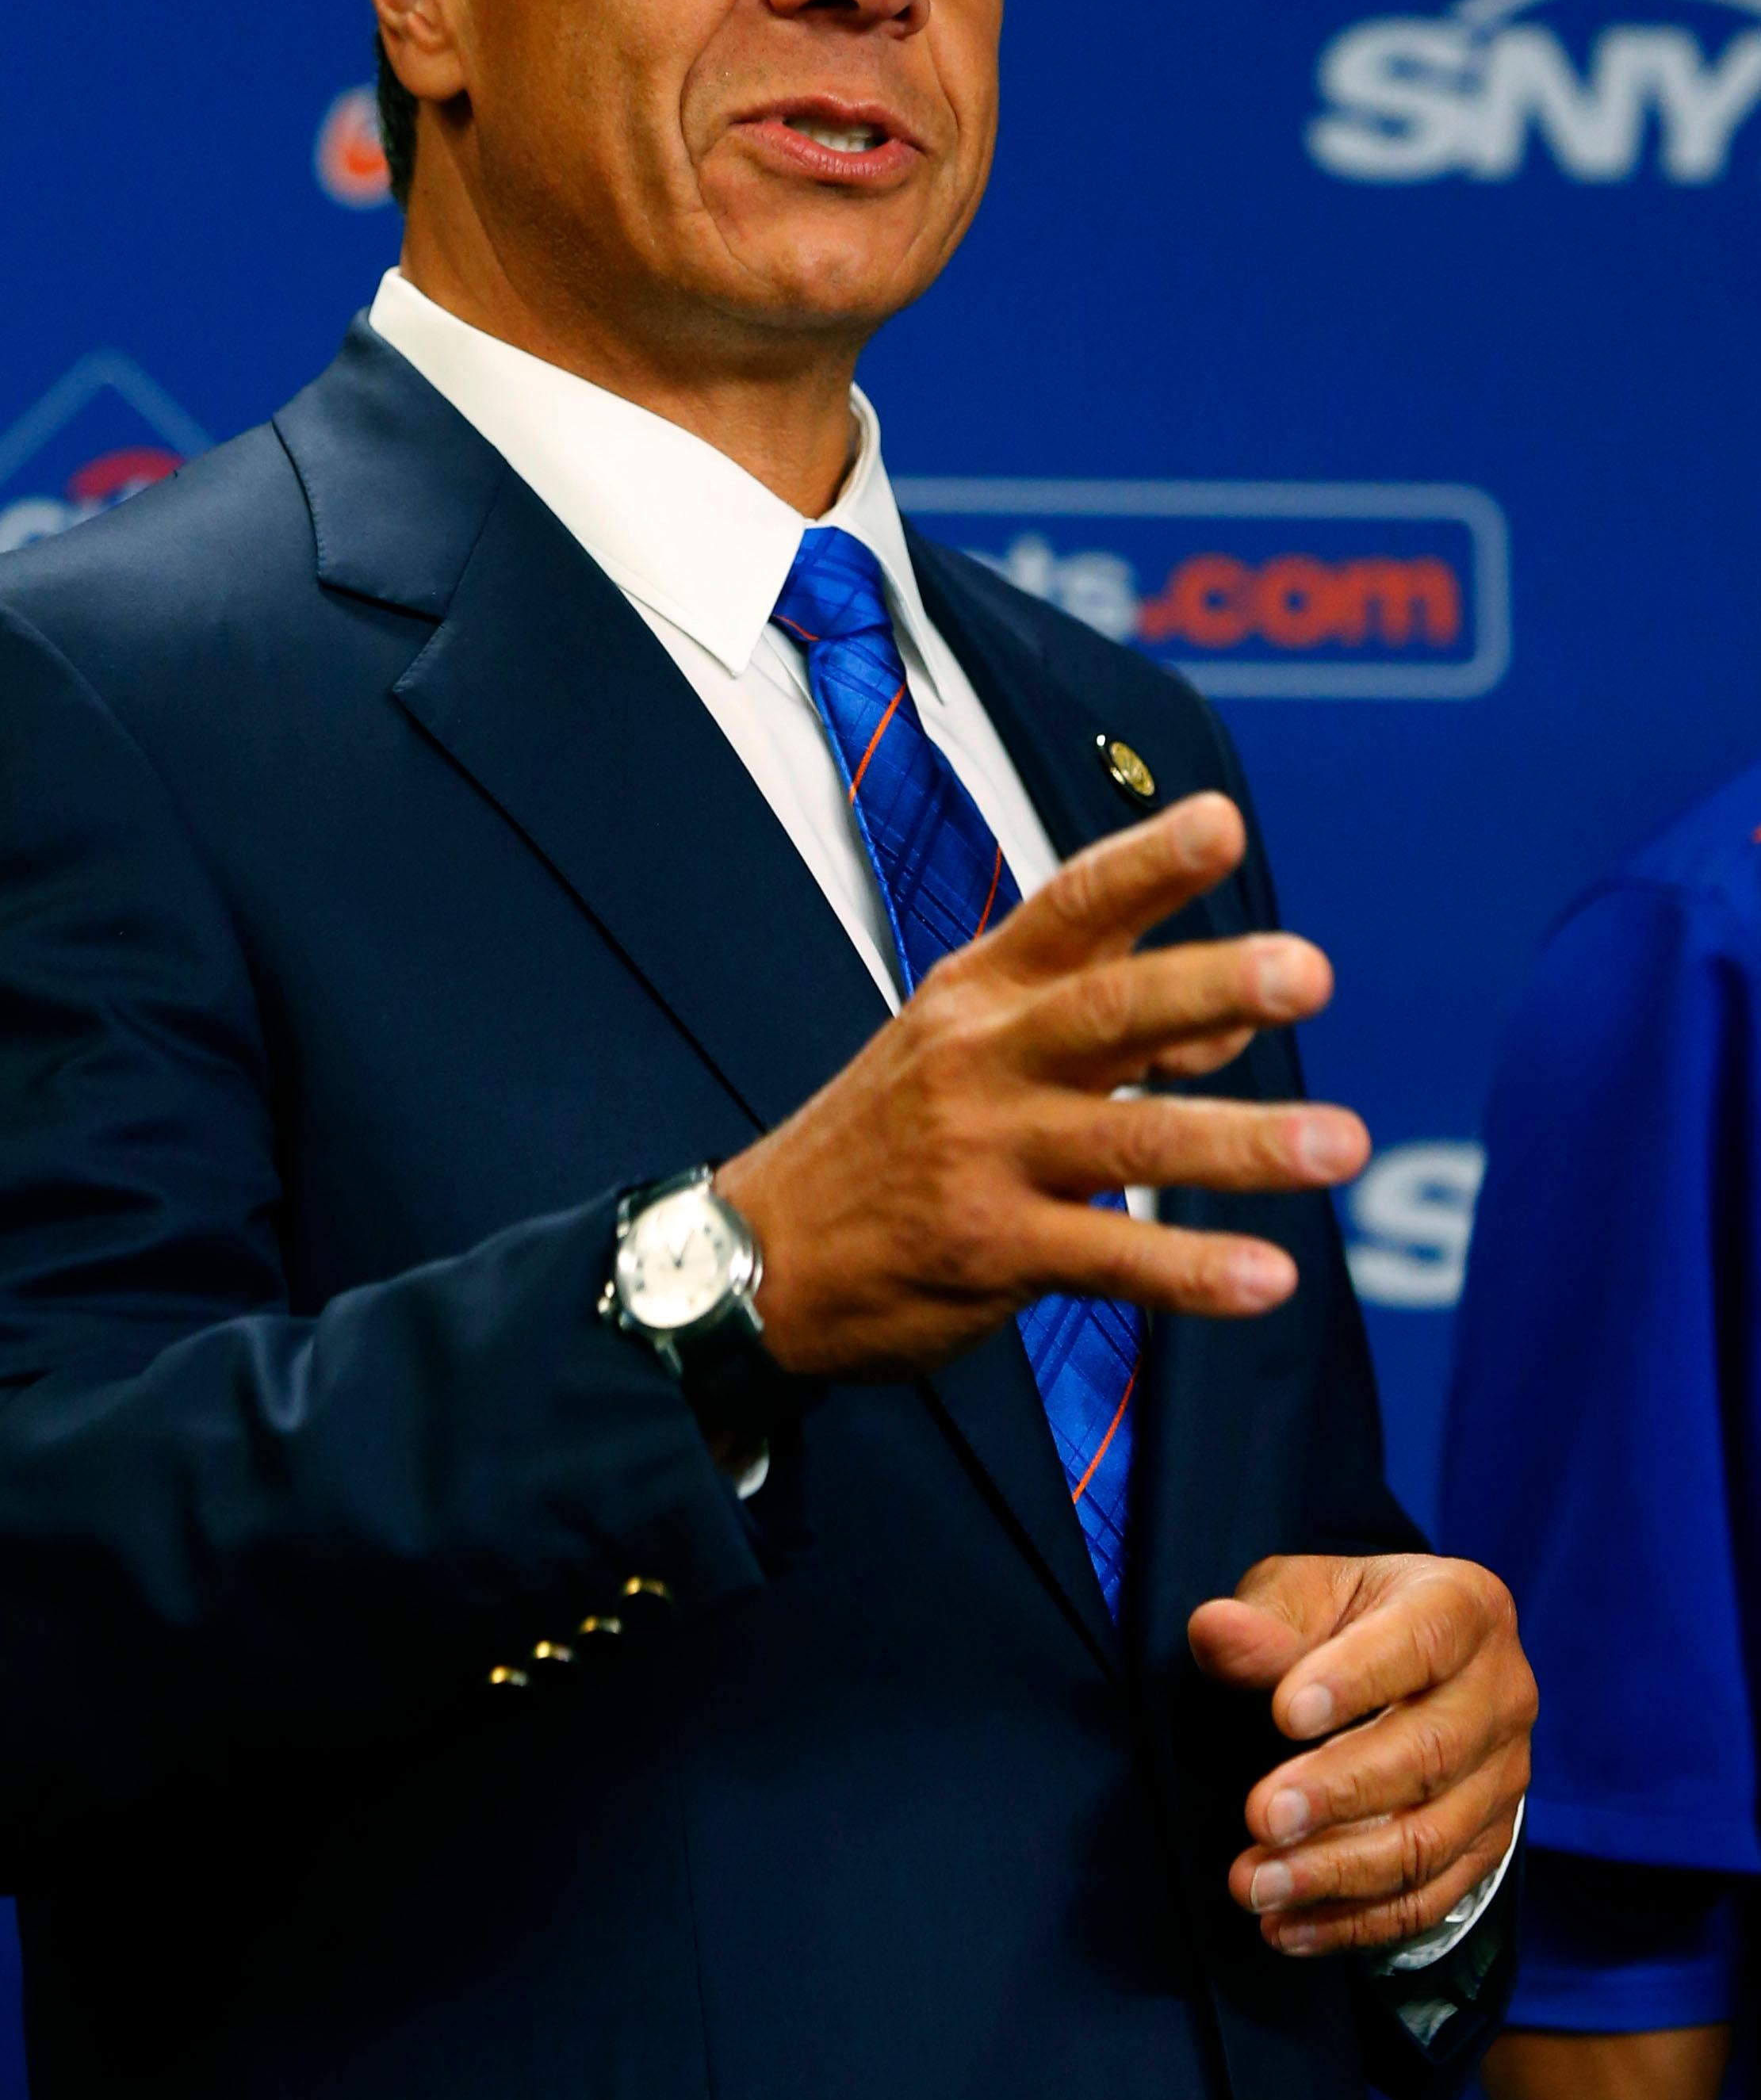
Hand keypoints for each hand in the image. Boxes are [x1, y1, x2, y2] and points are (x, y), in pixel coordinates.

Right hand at [715, 791, 1369, 1378]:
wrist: (757, 1253)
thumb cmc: (890, 1136)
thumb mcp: (970, 1047)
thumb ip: (1105, 1022)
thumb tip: (1238, 1018)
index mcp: (980, 991)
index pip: (1070, 907)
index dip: (1148, 863)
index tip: (1222, 821)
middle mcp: (982, 1059)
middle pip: (1107, 1010)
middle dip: (1210, 985)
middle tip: (1309, 971)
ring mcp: (983, 1155)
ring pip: (1130, 1138)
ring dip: (1243, 1141)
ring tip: (1343, 1142)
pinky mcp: (990, 1250)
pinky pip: (1110, 1258)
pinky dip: (1192, 1271)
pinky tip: (1268, 1277)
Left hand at [1189, 1552, 1535, 1956]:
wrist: (1398, 1670)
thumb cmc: (1338, 1622)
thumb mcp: (1298, 1596)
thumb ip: (1263, 1621)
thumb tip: (1213, 1630)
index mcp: (1464, 1607)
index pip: (1419, 1643)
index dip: (1355, 1680)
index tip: (1282, 1714)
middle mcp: (1502, 1693)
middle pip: (1429, 1753)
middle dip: (1338, 1793)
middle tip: (1258, 1817)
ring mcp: (1504, 1778)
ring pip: (1430, 1840)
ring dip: (1337, 1872)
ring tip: (1255, 1885)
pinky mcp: (1489, 1846)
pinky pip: (1431, 1900)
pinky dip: (1357, 1923)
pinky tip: (1288, 1928)